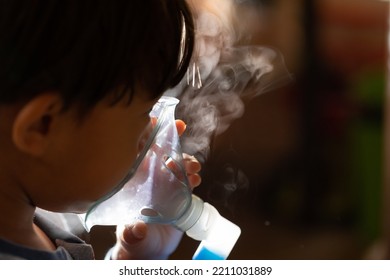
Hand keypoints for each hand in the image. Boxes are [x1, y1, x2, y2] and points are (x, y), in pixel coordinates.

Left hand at [110, 120, 201, 259]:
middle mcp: (146, 178)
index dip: (144, 133)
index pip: (134, 151)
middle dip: (170, 137)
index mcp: (130, 181)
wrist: (150, 250)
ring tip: (193, 167)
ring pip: (174, 162)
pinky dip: (192, 174)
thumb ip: (131, 234)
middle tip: (180, 129)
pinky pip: (185, 177)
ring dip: (185, 159)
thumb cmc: (134, 241)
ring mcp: (162, 184)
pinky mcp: (176, 192)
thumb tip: (137, 228)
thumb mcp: (130, 238)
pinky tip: (196, 178)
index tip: (154, 119)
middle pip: (158, 151)